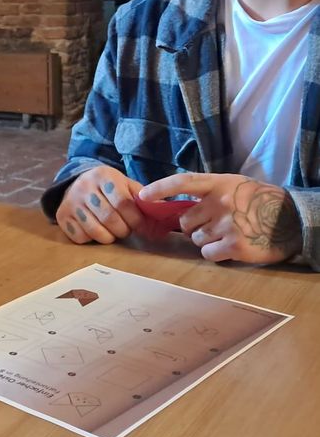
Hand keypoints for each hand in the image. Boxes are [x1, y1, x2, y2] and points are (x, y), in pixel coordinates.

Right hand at [57, 166, 143, 243]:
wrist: (78, 182)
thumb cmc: (109, 188)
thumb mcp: (126, 185)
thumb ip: (143, 198)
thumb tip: (163, 210)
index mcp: (103, 176)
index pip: (123, 203)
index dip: (135, 219)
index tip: (140, 226)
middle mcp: (84, 186)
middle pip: (110, 219)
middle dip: (123, 230)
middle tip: (126, 230)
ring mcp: (71, 201)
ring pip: (95, 231)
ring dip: (109, 237)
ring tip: (112, 231)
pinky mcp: (62, 215)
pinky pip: (80, 237)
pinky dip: (91, 239)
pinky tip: (95, 230)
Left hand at [139, 173, 302, 263]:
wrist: (293, 219)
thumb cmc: (259, 201)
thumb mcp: (233, 185)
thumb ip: (207, 193)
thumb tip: (176, 207)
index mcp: (218, 183)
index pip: (182, 182)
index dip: (159, 188)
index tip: (142, 196)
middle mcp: (220, 202)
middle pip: (185, 221)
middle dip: (194, 226)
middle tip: (214, 225)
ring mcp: (227, 224)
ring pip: (195, 239)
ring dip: (206, 240)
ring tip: (228, 234)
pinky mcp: (234, 245)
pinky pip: (207, 254)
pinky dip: (215, 254)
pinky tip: (231, 247)